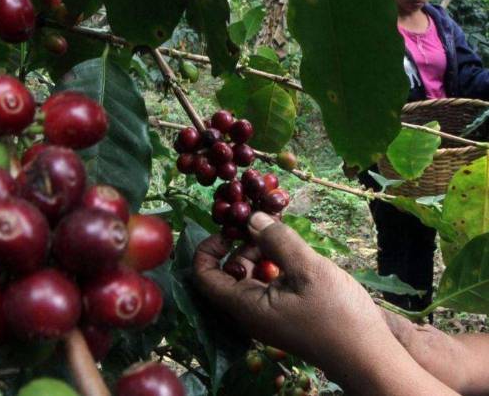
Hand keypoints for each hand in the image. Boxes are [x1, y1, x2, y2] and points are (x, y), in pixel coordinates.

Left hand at [193, 212, 392, 375]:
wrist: (370, 357)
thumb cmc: (338, 316)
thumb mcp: (307, 270)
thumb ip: (277, 241)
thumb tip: (252, 217)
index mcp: (245, 306)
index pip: (204, 277)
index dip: (208, 249)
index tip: (229, 229)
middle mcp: (250, 312)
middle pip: (227, 273)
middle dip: (239, 245)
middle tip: (262, 223)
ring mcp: (269, 313)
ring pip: (250, 276)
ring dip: (259, 252)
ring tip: (281, 233)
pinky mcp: (286, 312)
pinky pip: (268, 283)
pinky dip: (274, 264)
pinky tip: (293, 250)